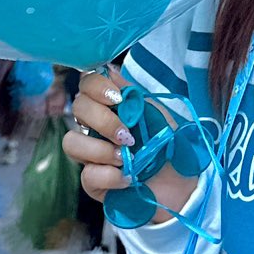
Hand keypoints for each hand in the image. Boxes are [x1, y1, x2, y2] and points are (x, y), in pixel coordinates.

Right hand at [62, 65, 198, 221]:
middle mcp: (95, 128)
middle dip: (102, 120)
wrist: (182, 181)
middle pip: (77, 108)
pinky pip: (87, 176)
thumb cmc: (168, 143)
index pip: (87, 85)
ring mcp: (92, 156)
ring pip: (71, 143)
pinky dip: (109, 176)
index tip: (118, 99)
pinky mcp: (95, 184)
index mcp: (109, 107)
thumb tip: (108, 70)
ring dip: (100, 149)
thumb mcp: (155, 112)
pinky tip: (128, 178)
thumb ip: (131, 93)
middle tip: (127, 135)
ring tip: (126, 158)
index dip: (96, 87)